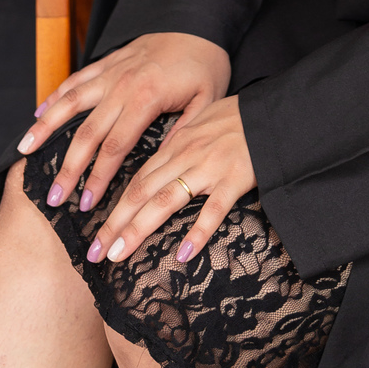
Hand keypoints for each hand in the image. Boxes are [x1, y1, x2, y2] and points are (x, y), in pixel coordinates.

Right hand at [17, 32, 230, 213]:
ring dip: (46, 127)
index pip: (114, 147)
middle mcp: (121, 84)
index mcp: (146, 98)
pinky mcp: (108, 60)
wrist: (200, 22)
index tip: (86, 203)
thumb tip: (161, 165)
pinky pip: (76, 79)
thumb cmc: (206, 64)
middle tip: (55, 196)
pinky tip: (38, 112)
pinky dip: (55, 95)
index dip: (98, 178)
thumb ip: (183, 132)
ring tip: (25, 151)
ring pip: (70, 102)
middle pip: (87, 133)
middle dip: (69, 167)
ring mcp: (111, 70)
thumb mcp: (207, 100)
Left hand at [85, 95, 254, 266]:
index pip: (138, 180)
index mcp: (177, 144)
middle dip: (116, 224)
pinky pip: (214, 209)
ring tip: (119, 254)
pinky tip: (184, 254)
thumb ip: (177, 144)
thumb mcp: (200, 122)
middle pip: (143, 193)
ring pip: (167, 201)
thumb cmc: (238, 118)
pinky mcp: (235, 179)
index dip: (114, 208)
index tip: (97, 233)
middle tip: (95, 253)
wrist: (273, 113)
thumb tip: (157, 166)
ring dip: (139, 229)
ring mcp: (210, 168)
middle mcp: (187, 156)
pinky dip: (198, 231)